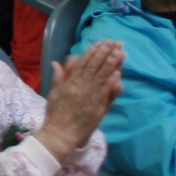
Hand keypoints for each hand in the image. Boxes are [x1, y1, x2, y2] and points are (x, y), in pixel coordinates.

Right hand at [36, 42, 123, 157]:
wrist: (61, 133)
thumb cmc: (56, 114)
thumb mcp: (54, 93)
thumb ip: (58, 77)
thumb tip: (57, 63)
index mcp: (70, 82)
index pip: (84, 63)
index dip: (93, 51)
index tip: (101, 42)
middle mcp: (81, 86)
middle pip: (95, 66)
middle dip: (106, 53)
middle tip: (115, 42)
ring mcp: (90, 96)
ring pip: (102, 76)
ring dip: (112, 64)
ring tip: (121, 52)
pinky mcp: (98, 107)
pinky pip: (106, 92)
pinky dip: (111, 82)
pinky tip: (118, 74)